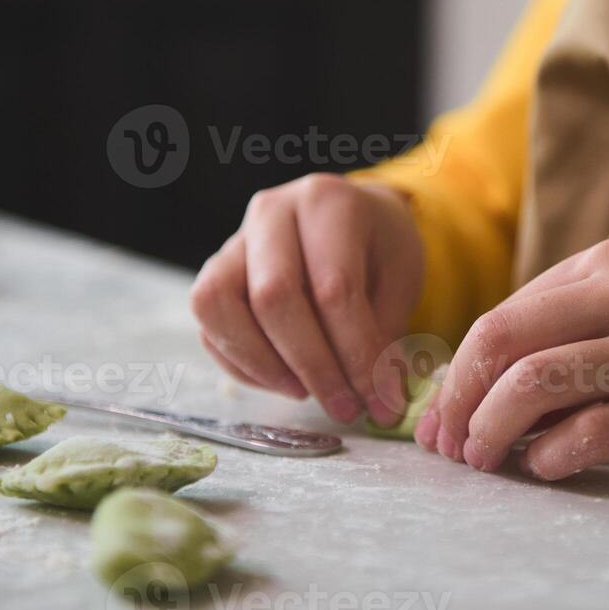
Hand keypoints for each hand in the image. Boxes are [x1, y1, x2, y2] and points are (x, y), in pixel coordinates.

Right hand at [191, 175, 422, 424]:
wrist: (351, 219)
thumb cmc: (379, 248)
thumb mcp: (400, 279)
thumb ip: (383, 334)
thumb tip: (377, 400)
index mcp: (327, 202)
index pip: (335, 288)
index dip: (357, 354)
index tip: (381, 401)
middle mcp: (271, 212)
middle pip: (273, 297)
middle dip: (313, 367)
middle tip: (345, 407)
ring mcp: (234, 240)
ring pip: (219, 306)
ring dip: (264, 365)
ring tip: (307, 392)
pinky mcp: (214, 271)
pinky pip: (208, 324)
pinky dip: (242, 364)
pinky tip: (284, 381)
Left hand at [417, 239, 608, 500]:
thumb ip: (577, 317)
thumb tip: (491, 378)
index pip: (502, 316)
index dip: (458, 372)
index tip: (443, 415)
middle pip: (501, 343)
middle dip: (458, 400)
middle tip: (448, 445)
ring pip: (533, 386)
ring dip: (491, 431)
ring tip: (484, 461)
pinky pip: (591, 434)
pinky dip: (552, 457)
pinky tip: (545, 469)